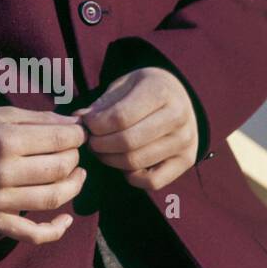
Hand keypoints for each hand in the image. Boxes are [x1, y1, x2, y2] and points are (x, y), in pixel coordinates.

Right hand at [0, 107, 86, 243]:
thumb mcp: (3, 115)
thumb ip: (40, 119)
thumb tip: (76, 124)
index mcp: (5, 141)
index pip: (59, 140)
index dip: (77, 136)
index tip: (78, 133)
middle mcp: (2, 172)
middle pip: (59, 169)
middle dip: (75, 157)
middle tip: (73, 152)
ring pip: (53, 198)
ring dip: (74, 186)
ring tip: (76, 175)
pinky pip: (32, 234)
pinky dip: (56, 230)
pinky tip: (67, 220)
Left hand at [79, 66, 198, 190]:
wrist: (178, 96)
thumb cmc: (144, 90)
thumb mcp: (123, 85)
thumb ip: (102, 103)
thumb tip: (79, 119)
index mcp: (161, 91)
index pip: (120, 117)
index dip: (96, 125)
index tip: (86, 124)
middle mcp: (178, 117)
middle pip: (127, 142)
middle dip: (100, 144)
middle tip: (91, 140)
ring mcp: (185, 141)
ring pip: (137, 162)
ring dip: (110, 160)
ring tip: (101, 149)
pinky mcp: (187, 161)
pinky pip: (153, 182)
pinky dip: (132, 177)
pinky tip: (123, 164)